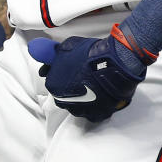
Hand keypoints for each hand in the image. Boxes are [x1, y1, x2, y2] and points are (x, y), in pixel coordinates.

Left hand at [28, 28, 148, 122]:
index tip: (67, 70)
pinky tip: (100, 94)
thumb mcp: (66, 47)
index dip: (60, 75)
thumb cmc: (89, 53)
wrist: (114, 63)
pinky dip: (96, 105)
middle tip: (80, 78)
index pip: (52, 82)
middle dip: (70, 88)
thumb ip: (54, 56)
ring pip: (78, 106)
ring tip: (92, 85)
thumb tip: (47, 61)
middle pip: (64, 96)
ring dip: (82, 98)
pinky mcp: (98, 115)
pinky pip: (93, 112)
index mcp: (54, 85)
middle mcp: (65, 102)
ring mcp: (82, 111)